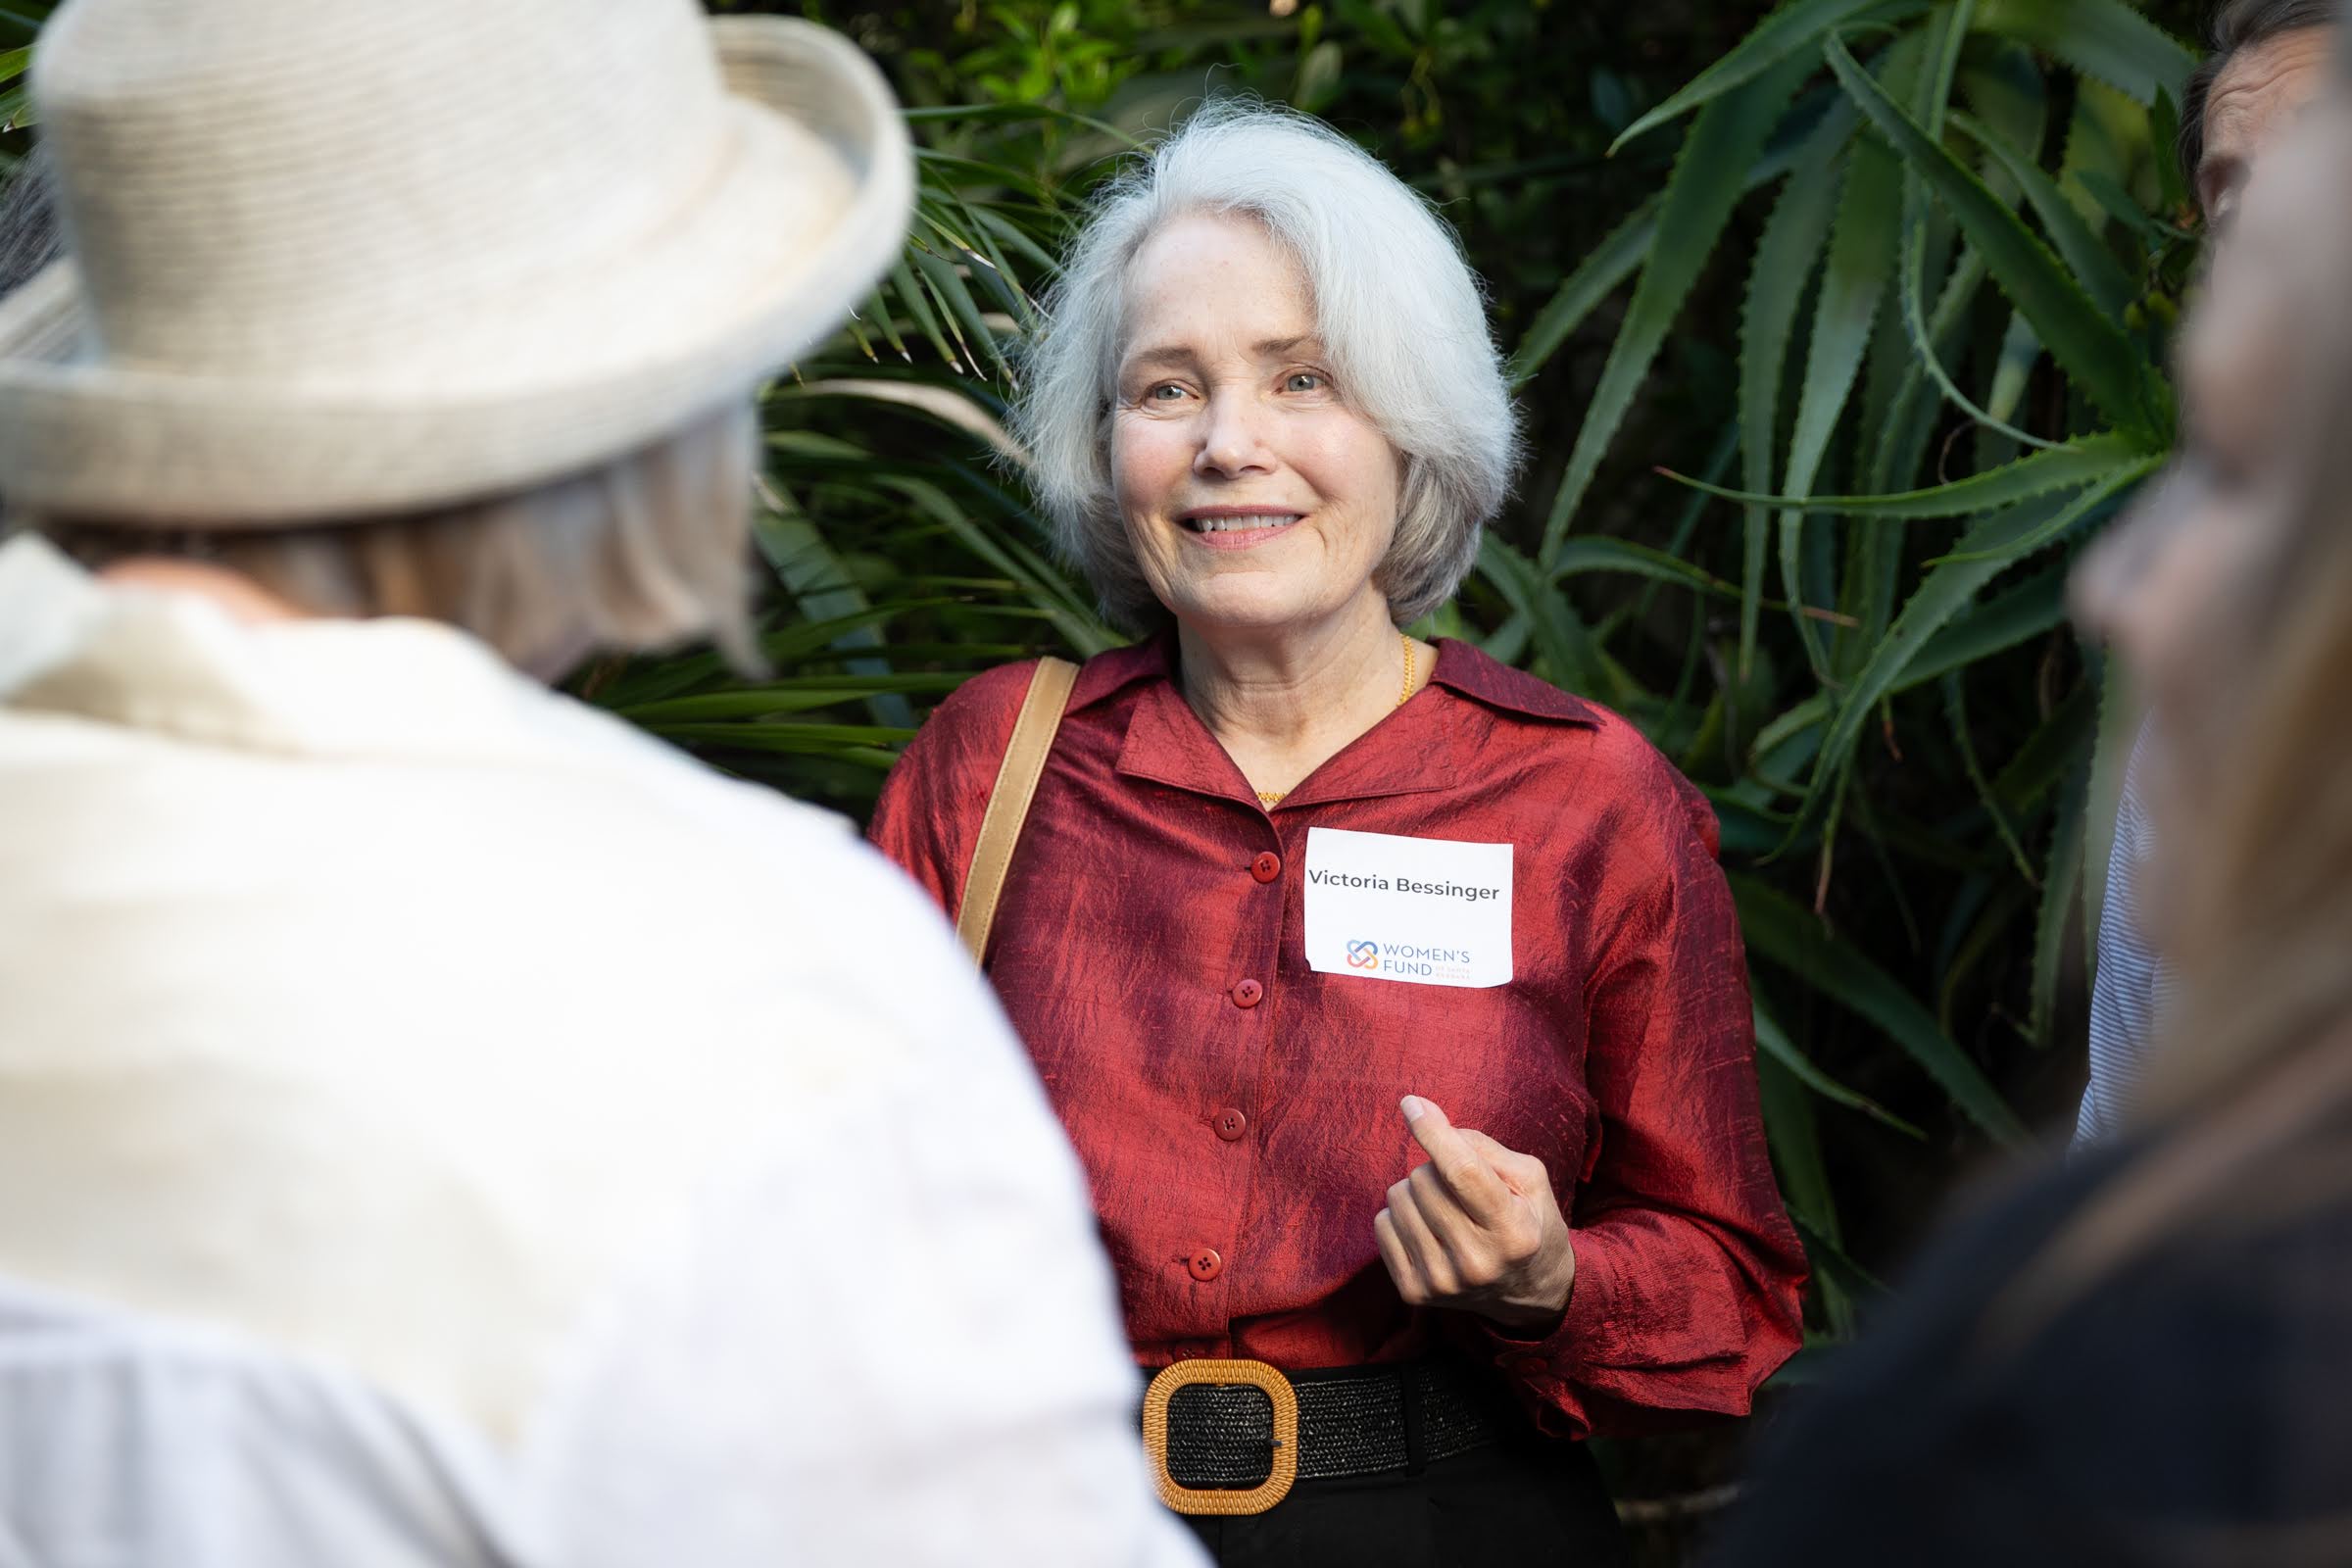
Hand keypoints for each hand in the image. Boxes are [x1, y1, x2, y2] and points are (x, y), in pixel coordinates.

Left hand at [1373, 1096, 1575, 1331]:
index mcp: (1513, 1231)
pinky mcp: (1414, 1293)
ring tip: (1446, 1209)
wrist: (1528, 1292)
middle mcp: (1477, 1262)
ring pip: (1398, 1198)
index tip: (1412, 1103)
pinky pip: (1381, 1225)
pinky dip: (1400, 1216)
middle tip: (1459, 1188)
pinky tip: (1428, 1229)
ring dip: (1417, 1191)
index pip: (1462, 1171)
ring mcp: (1443, 1282)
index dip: (1433, 1132)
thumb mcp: (1529, 1179)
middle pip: (1424, 1180)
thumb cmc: (1528, 1221)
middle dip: (1436, 1168)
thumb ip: (1483, 1147)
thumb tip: (1426, 1118)